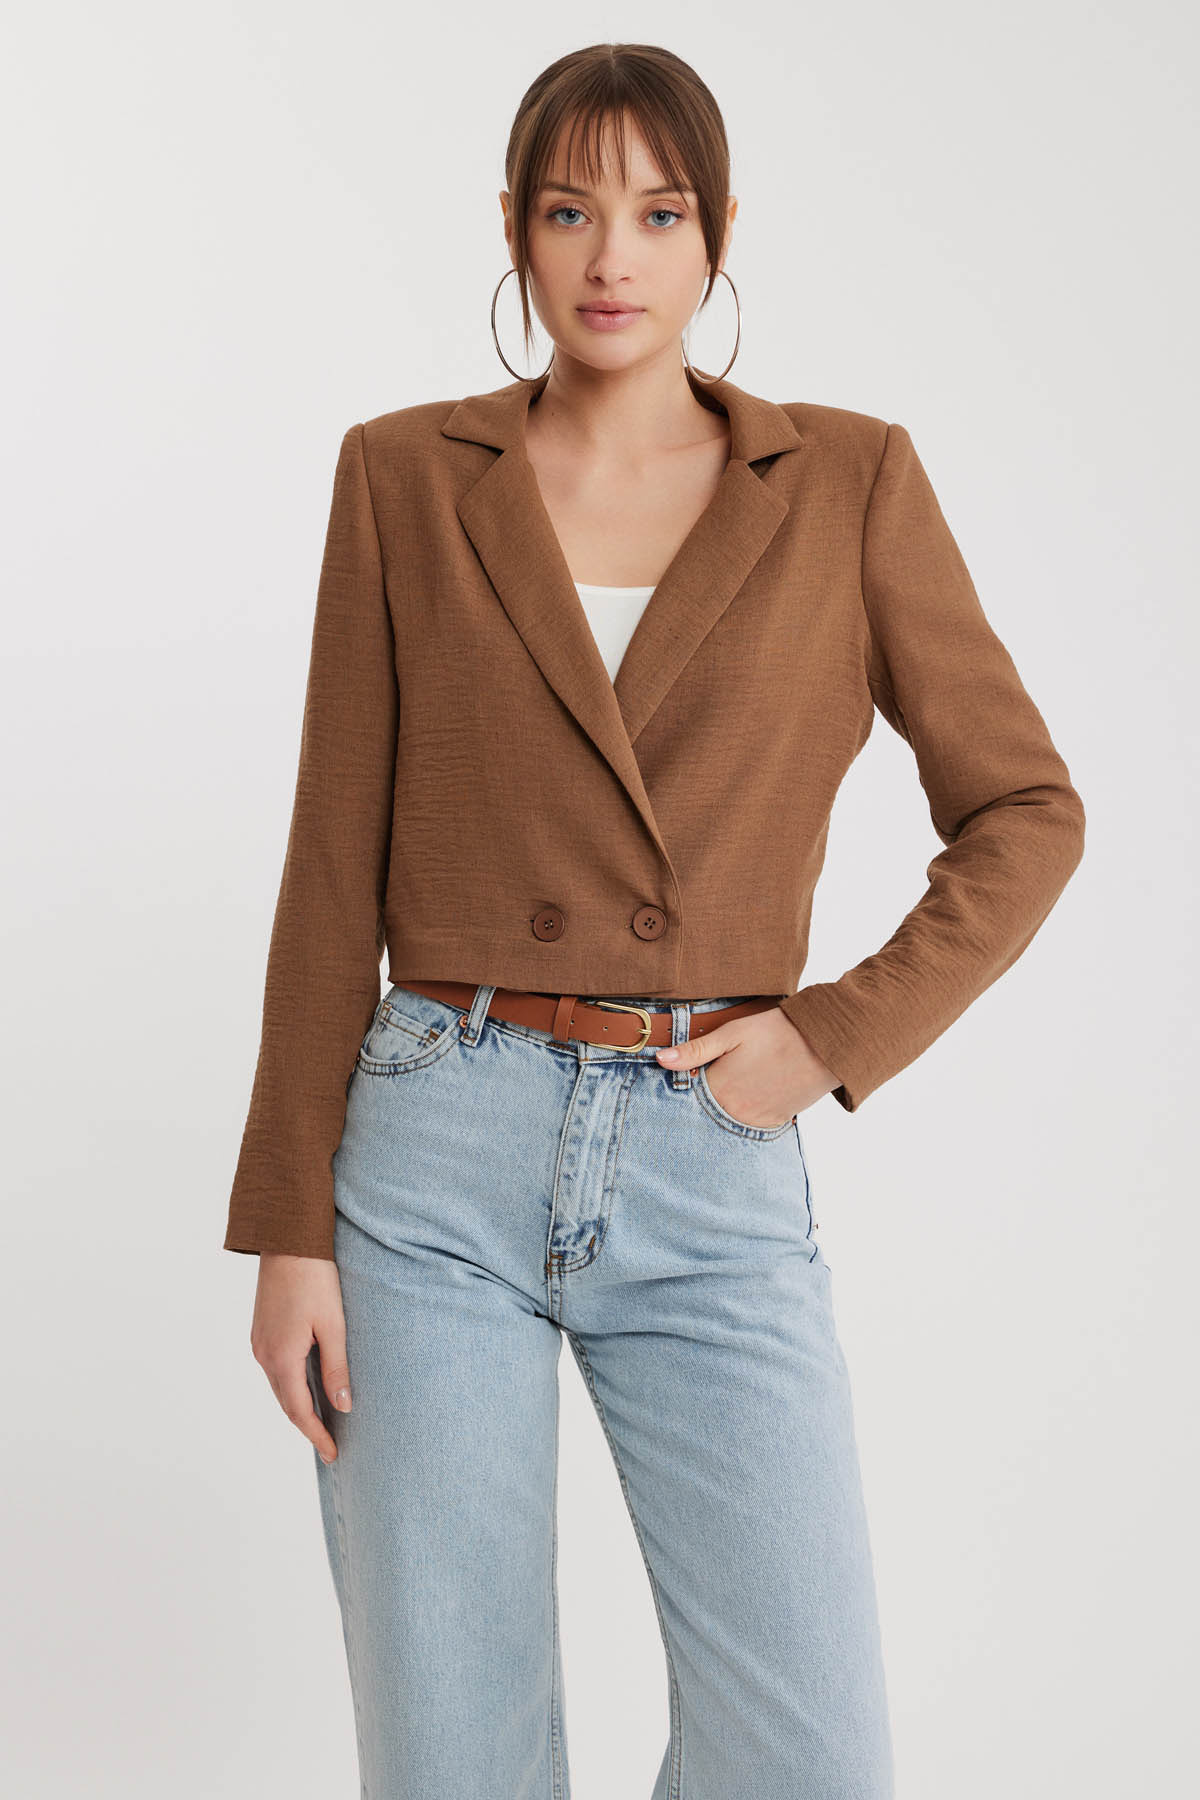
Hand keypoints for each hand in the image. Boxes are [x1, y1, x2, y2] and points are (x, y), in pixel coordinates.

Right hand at [249, 1253, 351, 1464]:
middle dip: (309, 1426)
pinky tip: (309, 1387)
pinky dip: (292, 1386)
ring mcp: (259, 1343)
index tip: (334, 1455)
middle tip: (332, 1446)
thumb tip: (343, 1407)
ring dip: (300, 1406)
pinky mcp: (261, 1332)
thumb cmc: (315, 1278)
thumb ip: (336, 1368)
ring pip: (280, 1387)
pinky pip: (276, 1370)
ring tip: (324, 1422)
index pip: (299, 1411)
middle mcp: (264, 1355)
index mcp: (281, 1357)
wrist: (288, 1240)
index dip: (317, 1435)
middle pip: (286, 1403)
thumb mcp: (333, 1325)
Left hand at [655, 1004, 839, 1128]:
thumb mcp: (732, 1032)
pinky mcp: (774, 1123)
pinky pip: (750, 1126)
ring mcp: (755, 1121)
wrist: (825, 1045)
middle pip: (705, 1112)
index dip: (683, 1085)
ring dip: (724, 1109)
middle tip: (716, 1079)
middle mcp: (733, 1111)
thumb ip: (695, 1050)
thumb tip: (660, 1060)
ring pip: (726, 1121)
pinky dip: (745, 1114)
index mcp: (718, 1089)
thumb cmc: (777, 1032)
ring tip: (734, 1086)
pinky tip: (749, 1095)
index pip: (687, 1096)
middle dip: (702, 1101)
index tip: (683, 1077)